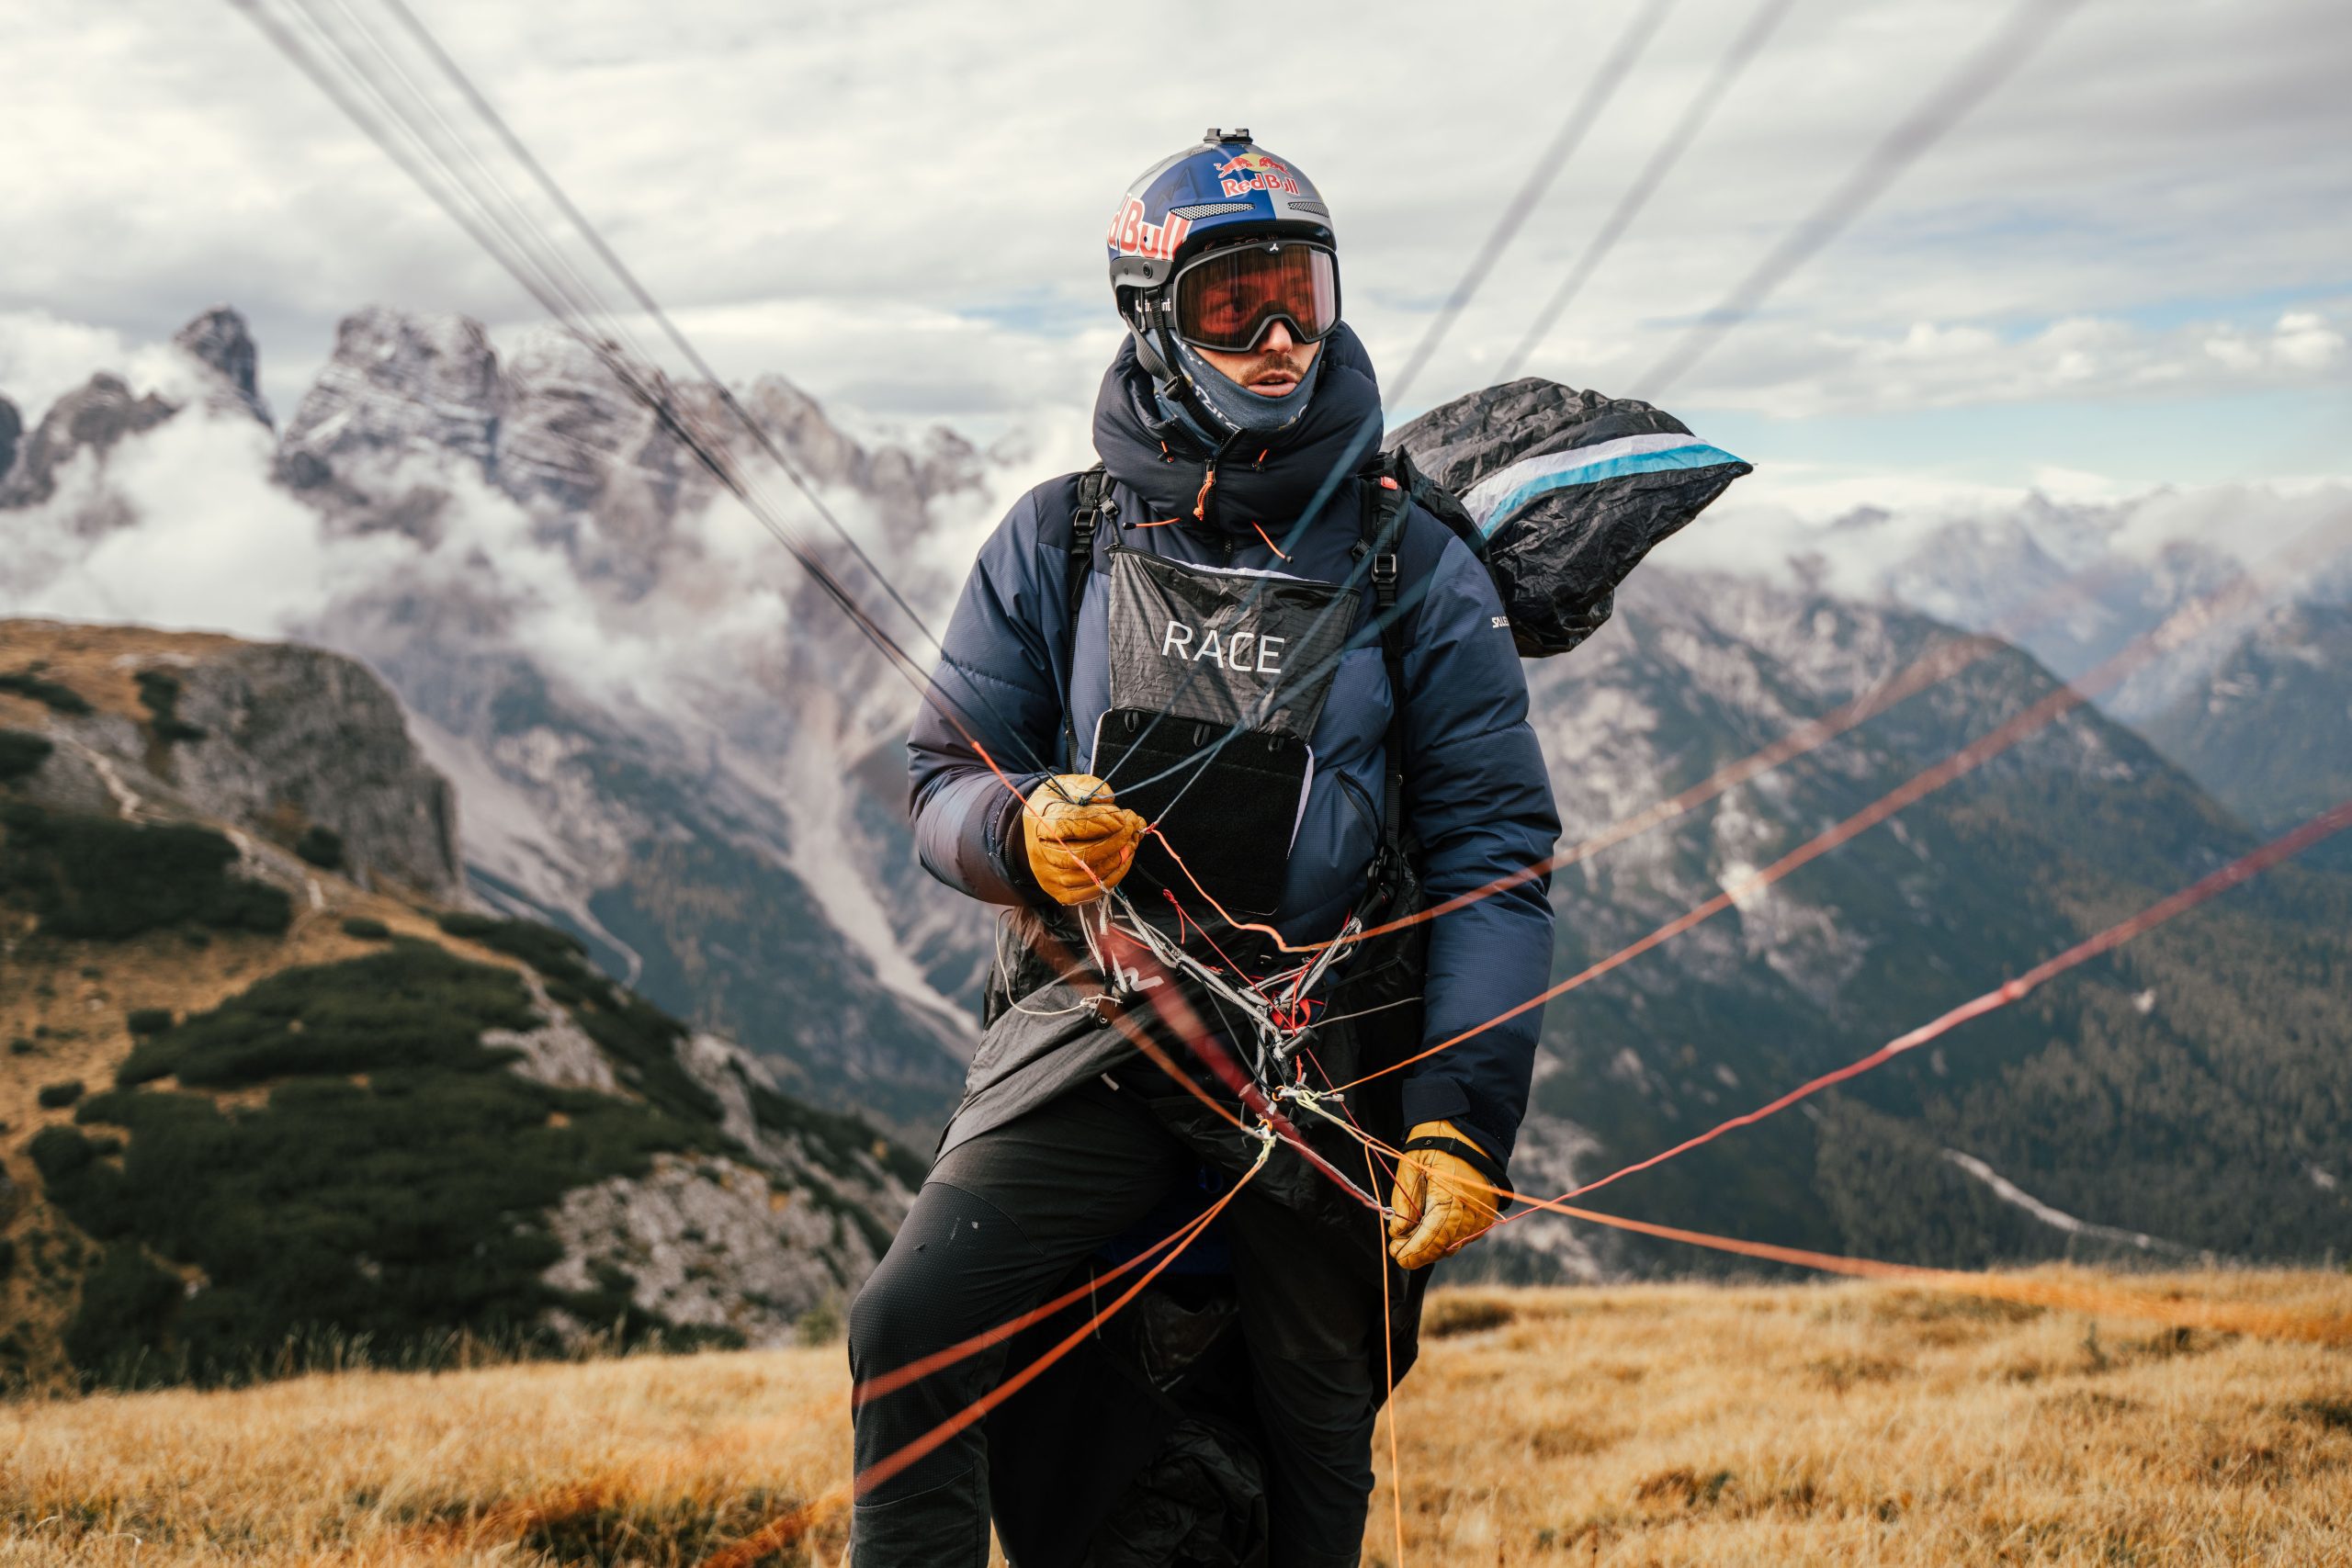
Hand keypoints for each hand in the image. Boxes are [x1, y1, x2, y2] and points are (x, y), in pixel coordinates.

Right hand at [1023, 774, 1146, 905]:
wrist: (1043, 828)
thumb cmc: (1059, 804)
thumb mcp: (1069, 785)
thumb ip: (1089, 789)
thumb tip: (1111, 802)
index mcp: (1038, 822)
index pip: (1067, 825)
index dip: (1099, 821)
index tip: (1121, 815)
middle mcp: (1040, 853)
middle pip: (1082, 853)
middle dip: (1115, 840)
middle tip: (1133, 825)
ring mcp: (1050, 876)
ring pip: (1092, 873)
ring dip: (1120, 856)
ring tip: (1133, 839)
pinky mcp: (1062, 892)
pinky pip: (1094, 890)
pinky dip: (1116, 874)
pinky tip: (1125, 857)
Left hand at [1387, 1120, 1500, 1269]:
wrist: (1465, 1127)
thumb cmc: (1433, 1143)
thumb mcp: (1410, 1167)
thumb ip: (1405, 1202)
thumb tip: (1398, 1232)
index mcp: (1452, 1196)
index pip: (1433, 1237)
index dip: (1414, 1251)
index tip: (1397, 1255)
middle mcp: (1473, 1208)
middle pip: (1445, 1245)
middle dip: (1420, 1253)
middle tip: (1399, 1253)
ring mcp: (1483, 1211)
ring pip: (1456, 1243)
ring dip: (1434, 1249)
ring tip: (1410, 1245)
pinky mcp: (1488, 1211)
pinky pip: (1467, 1235)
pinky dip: (1448, 1240)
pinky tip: (1430, 1236)